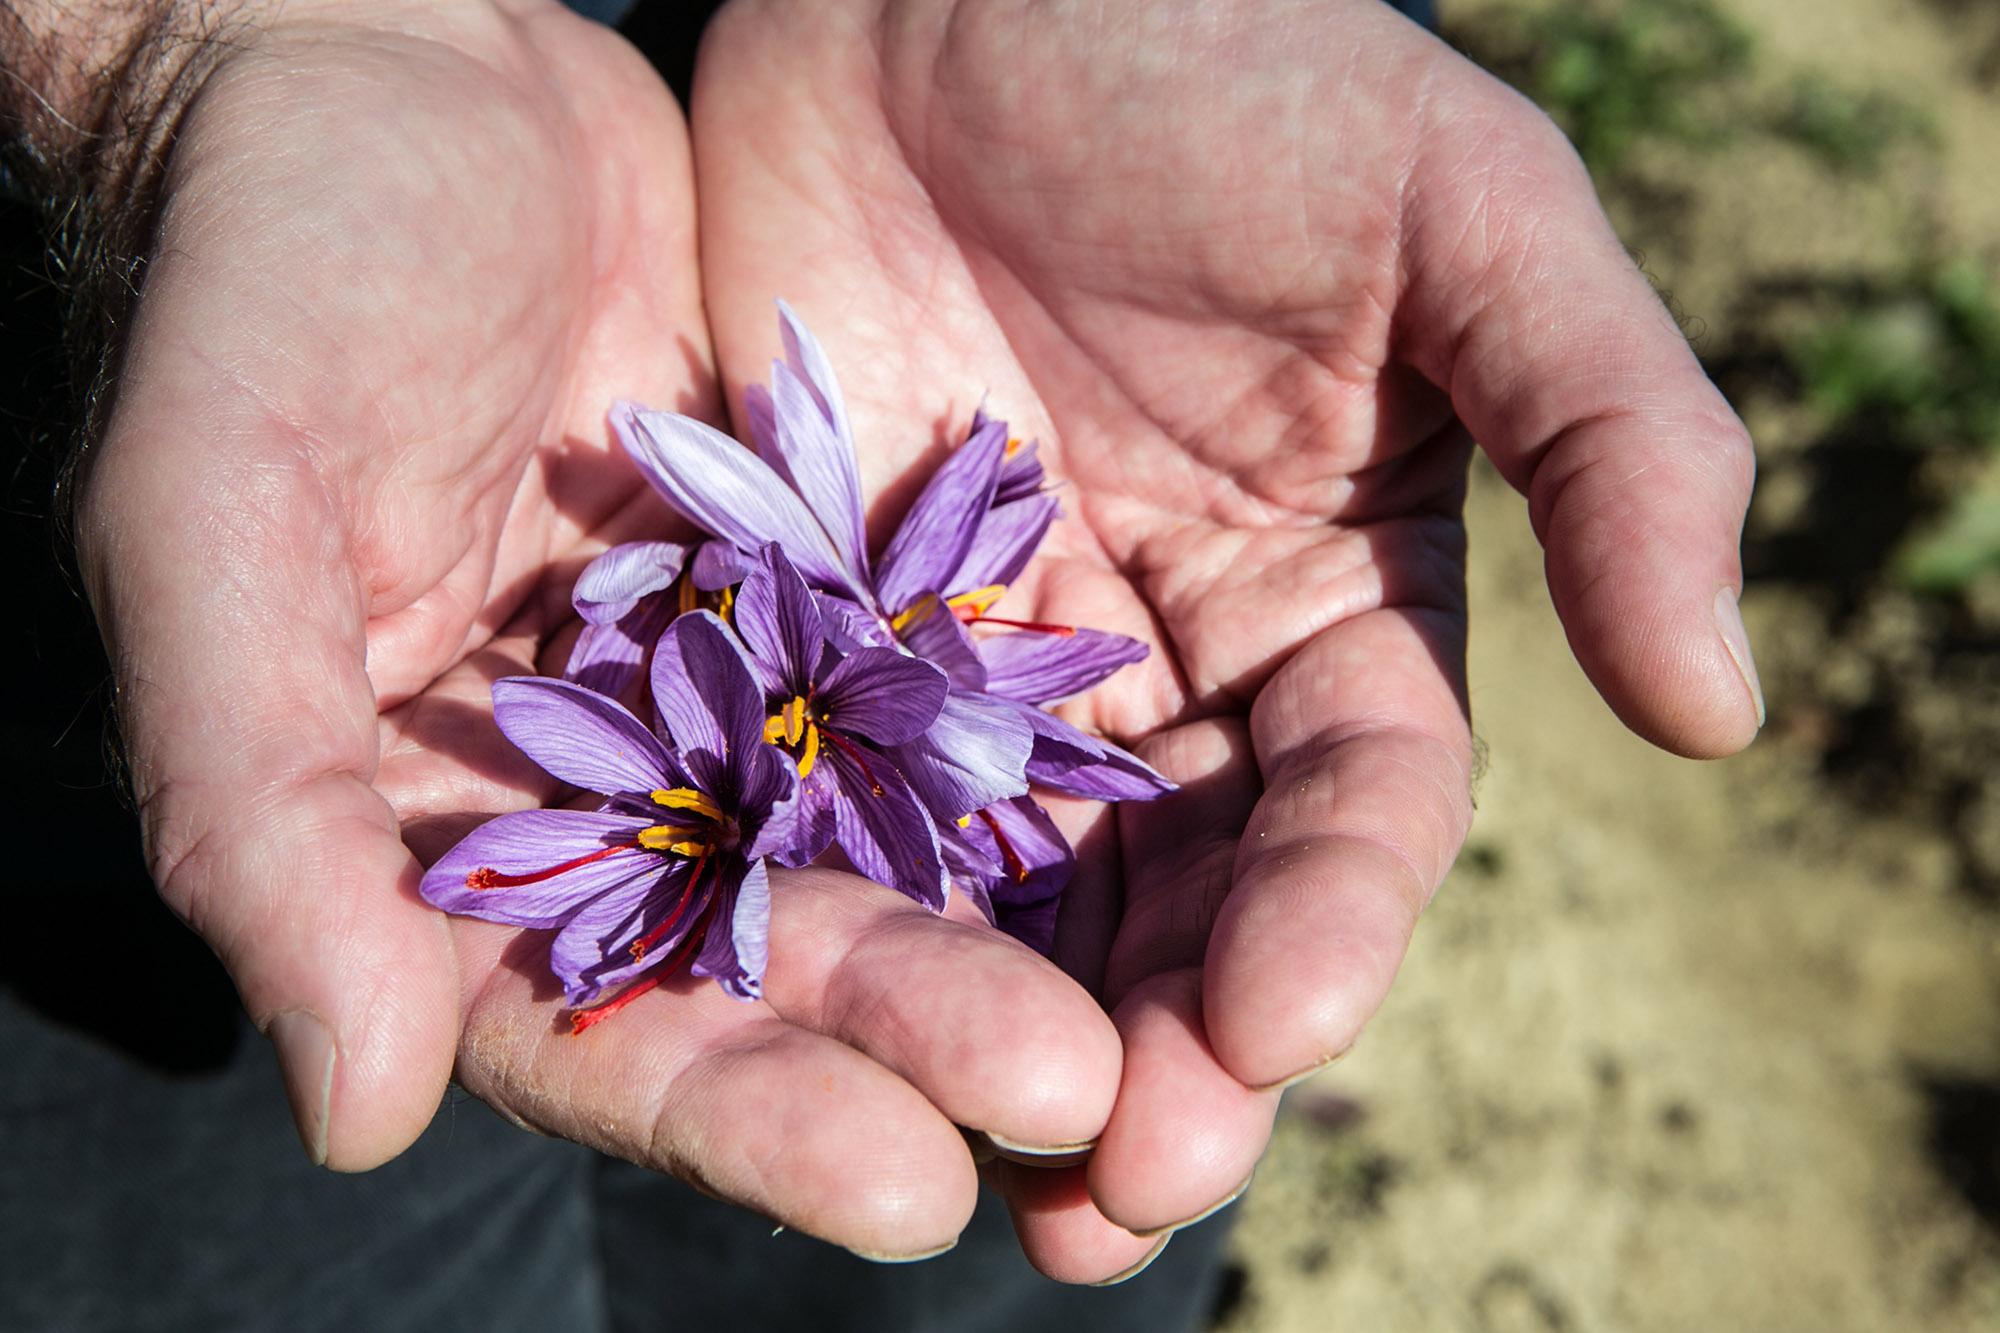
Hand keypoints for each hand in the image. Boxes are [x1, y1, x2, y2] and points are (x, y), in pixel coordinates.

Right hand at [72, 0, 1119, 1258]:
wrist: (398, 79)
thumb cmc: (265, 288)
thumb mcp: (219, 517)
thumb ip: (261, 804)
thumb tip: (356, 1107)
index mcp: (446, 838)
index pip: (596, 1024)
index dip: (742, 1113)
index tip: (903, 1181)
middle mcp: (609, 798)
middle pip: (781, 962)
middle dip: (925, 1040)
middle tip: (1087, 1107)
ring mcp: (734, 695)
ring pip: (892, 848)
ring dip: (1020, 940)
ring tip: (1164, 1023)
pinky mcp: (828, 585)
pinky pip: (947, 688)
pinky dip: (1040, 760)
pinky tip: (1168, 824)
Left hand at [692, 0, 1760, 1280]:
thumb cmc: (1225, 52)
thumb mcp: (1463, 210)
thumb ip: (1613, 437)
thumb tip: (1721, 715)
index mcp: (1338, 594)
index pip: (1355, 807)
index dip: (1327, 922)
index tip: (1269, 1022)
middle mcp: (1173, 657)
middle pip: (1187, 897)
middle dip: (1166, 1046)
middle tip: (1117, 1190)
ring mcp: (991, 656)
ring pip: (1020, 891)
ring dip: (1013, 1038)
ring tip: (993, 1187)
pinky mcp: (830, 626)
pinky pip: (839, 796)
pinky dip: (840, 915)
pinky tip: (814, 1023)